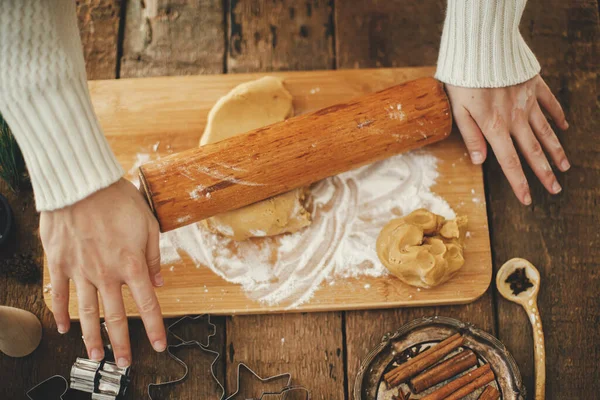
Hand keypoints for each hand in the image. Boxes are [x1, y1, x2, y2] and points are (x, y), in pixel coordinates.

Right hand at [40, 178, 166, 366]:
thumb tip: (159, 282)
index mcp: (132, 264)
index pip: (148, 304)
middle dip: (122, 343)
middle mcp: (106, 274)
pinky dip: (61, 313)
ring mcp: (80, 271)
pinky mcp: (59, 263)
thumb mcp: (149, 223)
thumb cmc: (118, 199)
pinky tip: (63, 328)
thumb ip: (155, 256)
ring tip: (96, 356)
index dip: (156, 327)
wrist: (80, 183)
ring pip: (87, 313)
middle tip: (124, 363)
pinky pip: (60, 294)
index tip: (160, 345)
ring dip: (92, 337)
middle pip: (116, 317)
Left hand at [445, 75, 569, 204]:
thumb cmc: (463, 79)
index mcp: (495, 127)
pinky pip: (550, 103)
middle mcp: (515, 118)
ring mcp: (527, 101)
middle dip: (544, 173)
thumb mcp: (458, 110)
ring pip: (546, 131)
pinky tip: (564, 126)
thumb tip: (479, 161)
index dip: (519, 182)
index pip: (509, 162)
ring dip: (556, 150)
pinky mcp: (534, 84)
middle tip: (555, 189)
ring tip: (564, 166)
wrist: (482, 47)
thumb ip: (470, 136)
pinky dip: (558, 116)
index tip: (528, 199)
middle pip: (533, 151)